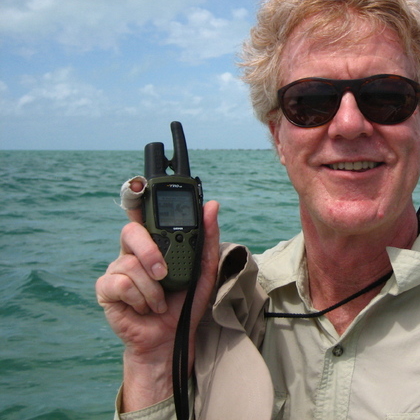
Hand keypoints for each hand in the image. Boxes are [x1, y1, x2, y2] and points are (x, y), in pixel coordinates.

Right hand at [96, 179, 219, 410]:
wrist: (171, 337)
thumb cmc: (186, 302)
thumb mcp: (205, 269)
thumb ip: (207, 237)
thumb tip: (211, 205)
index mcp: (155, 242)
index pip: (143, 212)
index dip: (137, 195)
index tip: (140, 184)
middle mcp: (133, 251)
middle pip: (131, 231)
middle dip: (150, 252)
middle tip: (165, 273)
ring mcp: (118, 268)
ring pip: (130, 263)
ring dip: (153, 289)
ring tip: (160, 302)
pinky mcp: (107, 289)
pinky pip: (123, 284)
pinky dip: (141, 299)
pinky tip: (145, 308)